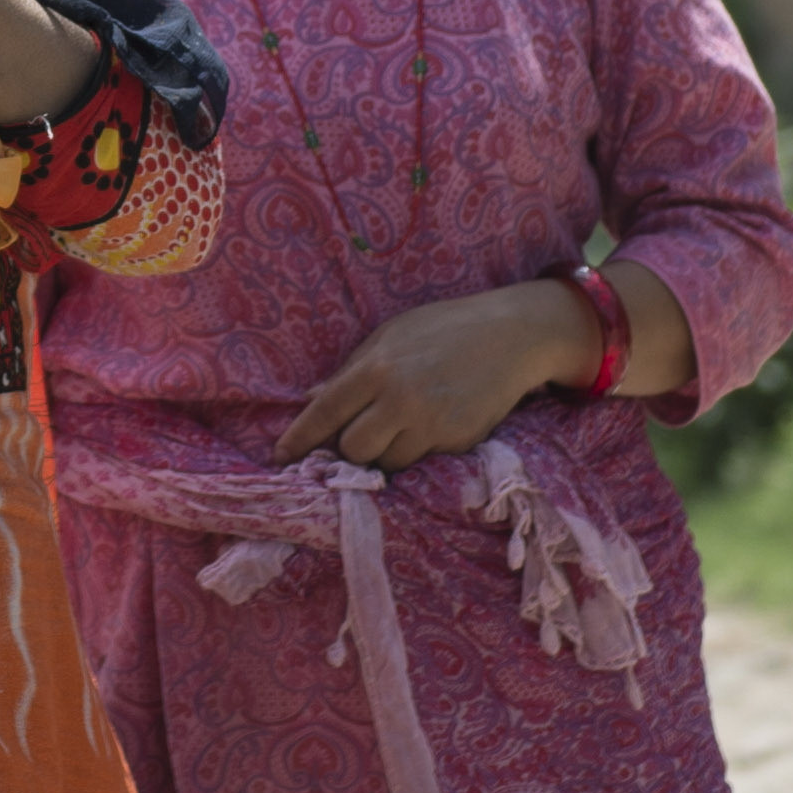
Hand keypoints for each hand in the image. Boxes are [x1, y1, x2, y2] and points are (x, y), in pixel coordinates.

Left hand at [273, 278, 597, 468]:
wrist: (511, 336)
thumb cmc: (443, 329)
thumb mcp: (390, 336)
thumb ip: (351, 370)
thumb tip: (310, 398)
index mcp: (376, 369)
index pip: (325, 412)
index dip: (300, 438)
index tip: (281, 456)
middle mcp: (401, 400)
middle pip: (354, 449)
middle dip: (350, 448)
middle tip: (360, 433)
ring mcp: (432, 424)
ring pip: (388, 462)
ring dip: (385, 452)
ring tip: (400, 426)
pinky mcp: (459, 441)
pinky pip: (424, 460)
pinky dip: (419, 450)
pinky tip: (432, 424)